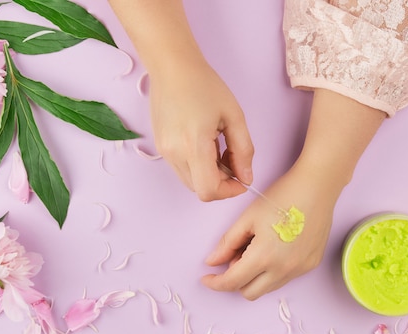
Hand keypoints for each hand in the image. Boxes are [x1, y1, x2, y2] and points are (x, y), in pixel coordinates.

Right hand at [149, 59, 254, 200]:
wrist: (172, 67)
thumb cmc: (204, 85)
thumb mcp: (234, 116)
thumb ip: (244, 151)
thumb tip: (246, 178)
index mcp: (194, 145)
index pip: (209, 191)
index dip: (229, 192)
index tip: (241, 179)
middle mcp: (174, 153)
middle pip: (200, 190)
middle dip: (222, 183)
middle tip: (232, 160)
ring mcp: (164, 152)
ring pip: (191, 182)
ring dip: (209, 175)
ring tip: (219, 148)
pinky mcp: (161, 147)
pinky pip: (182, 169)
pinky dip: (198, 166)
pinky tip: (206, 144)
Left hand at [201, 162, 336, 299]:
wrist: (317, 188)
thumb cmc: (282, 197)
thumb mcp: (248, 218)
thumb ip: (227, 243)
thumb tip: (212, 262)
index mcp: (264, 257)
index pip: (232, 282)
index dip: (215, 283)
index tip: (207, 278)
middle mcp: (284, 270)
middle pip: (249, 293)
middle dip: (236, 281)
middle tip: (235, 257)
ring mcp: (300, 270)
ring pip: (268, 288)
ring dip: (256, 277)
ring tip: (256, 249)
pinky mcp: (311, 265)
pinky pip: (285, 278)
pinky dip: (273, 271)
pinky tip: (275, 249)